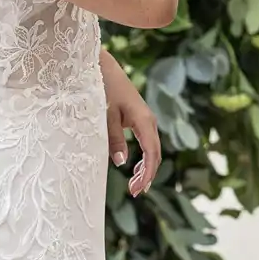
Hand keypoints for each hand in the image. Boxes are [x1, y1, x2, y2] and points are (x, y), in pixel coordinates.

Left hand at [100, 50, 160, 195]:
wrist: (103, 66)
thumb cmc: (103, 88)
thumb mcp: (105, 116)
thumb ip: (114, 139)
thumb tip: (122, 163)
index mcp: (144, 121)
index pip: (152, 154)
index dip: (146, 174)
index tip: (137, 190)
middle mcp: (149, 121)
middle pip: (155, 154)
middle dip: (146, 175)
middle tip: (134, 193)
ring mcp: (145, 120)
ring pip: (151, 149)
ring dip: (144, 168)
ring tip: (133, 186)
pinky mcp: (138, 119)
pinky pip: (146, 143)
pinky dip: (142, 158)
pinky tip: (133, 168)